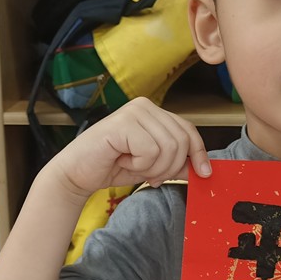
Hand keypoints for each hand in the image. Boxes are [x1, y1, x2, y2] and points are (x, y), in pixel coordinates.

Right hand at [49, 97, 210, 200]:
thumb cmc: (112, 166)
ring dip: (153, 168)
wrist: (77, 173)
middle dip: (169, 167)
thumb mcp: (152, 165)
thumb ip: (176, 162)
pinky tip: (122, 160)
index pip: (188, 130)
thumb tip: (203, 168)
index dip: (198, 153)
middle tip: (148, 173)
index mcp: (154, 112)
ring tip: (132, 165)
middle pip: (181, 141)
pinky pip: (150, 151)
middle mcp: (145, 106)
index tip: (203, 173)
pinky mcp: (123, 123)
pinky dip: (139, 165)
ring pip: (168, 148)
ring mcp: (134, 112)